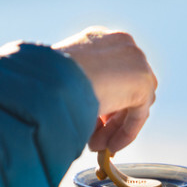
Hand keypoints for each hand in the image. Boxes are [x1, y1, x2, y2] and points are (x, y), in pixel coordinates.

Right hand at [52, 26, 157, 152]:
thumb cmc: (44, 81)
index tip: (91, 121)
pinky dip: (126, 133)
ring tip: (96, 146)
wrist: (50, 80)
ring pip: (134, 102)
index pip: (109, 72)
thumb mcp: (59, 80)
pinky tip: (110, 148)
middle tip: (94, 139)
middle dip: (110, 117)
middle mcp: (120, 44)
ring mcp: (135, 60)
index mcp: (97, 39)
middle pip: (126, 87)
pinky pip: (138, 114)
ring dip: (115, 127)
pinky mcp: (142, 81)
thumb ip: (75, 89)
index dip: (101, 100)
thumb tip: (78, 109)